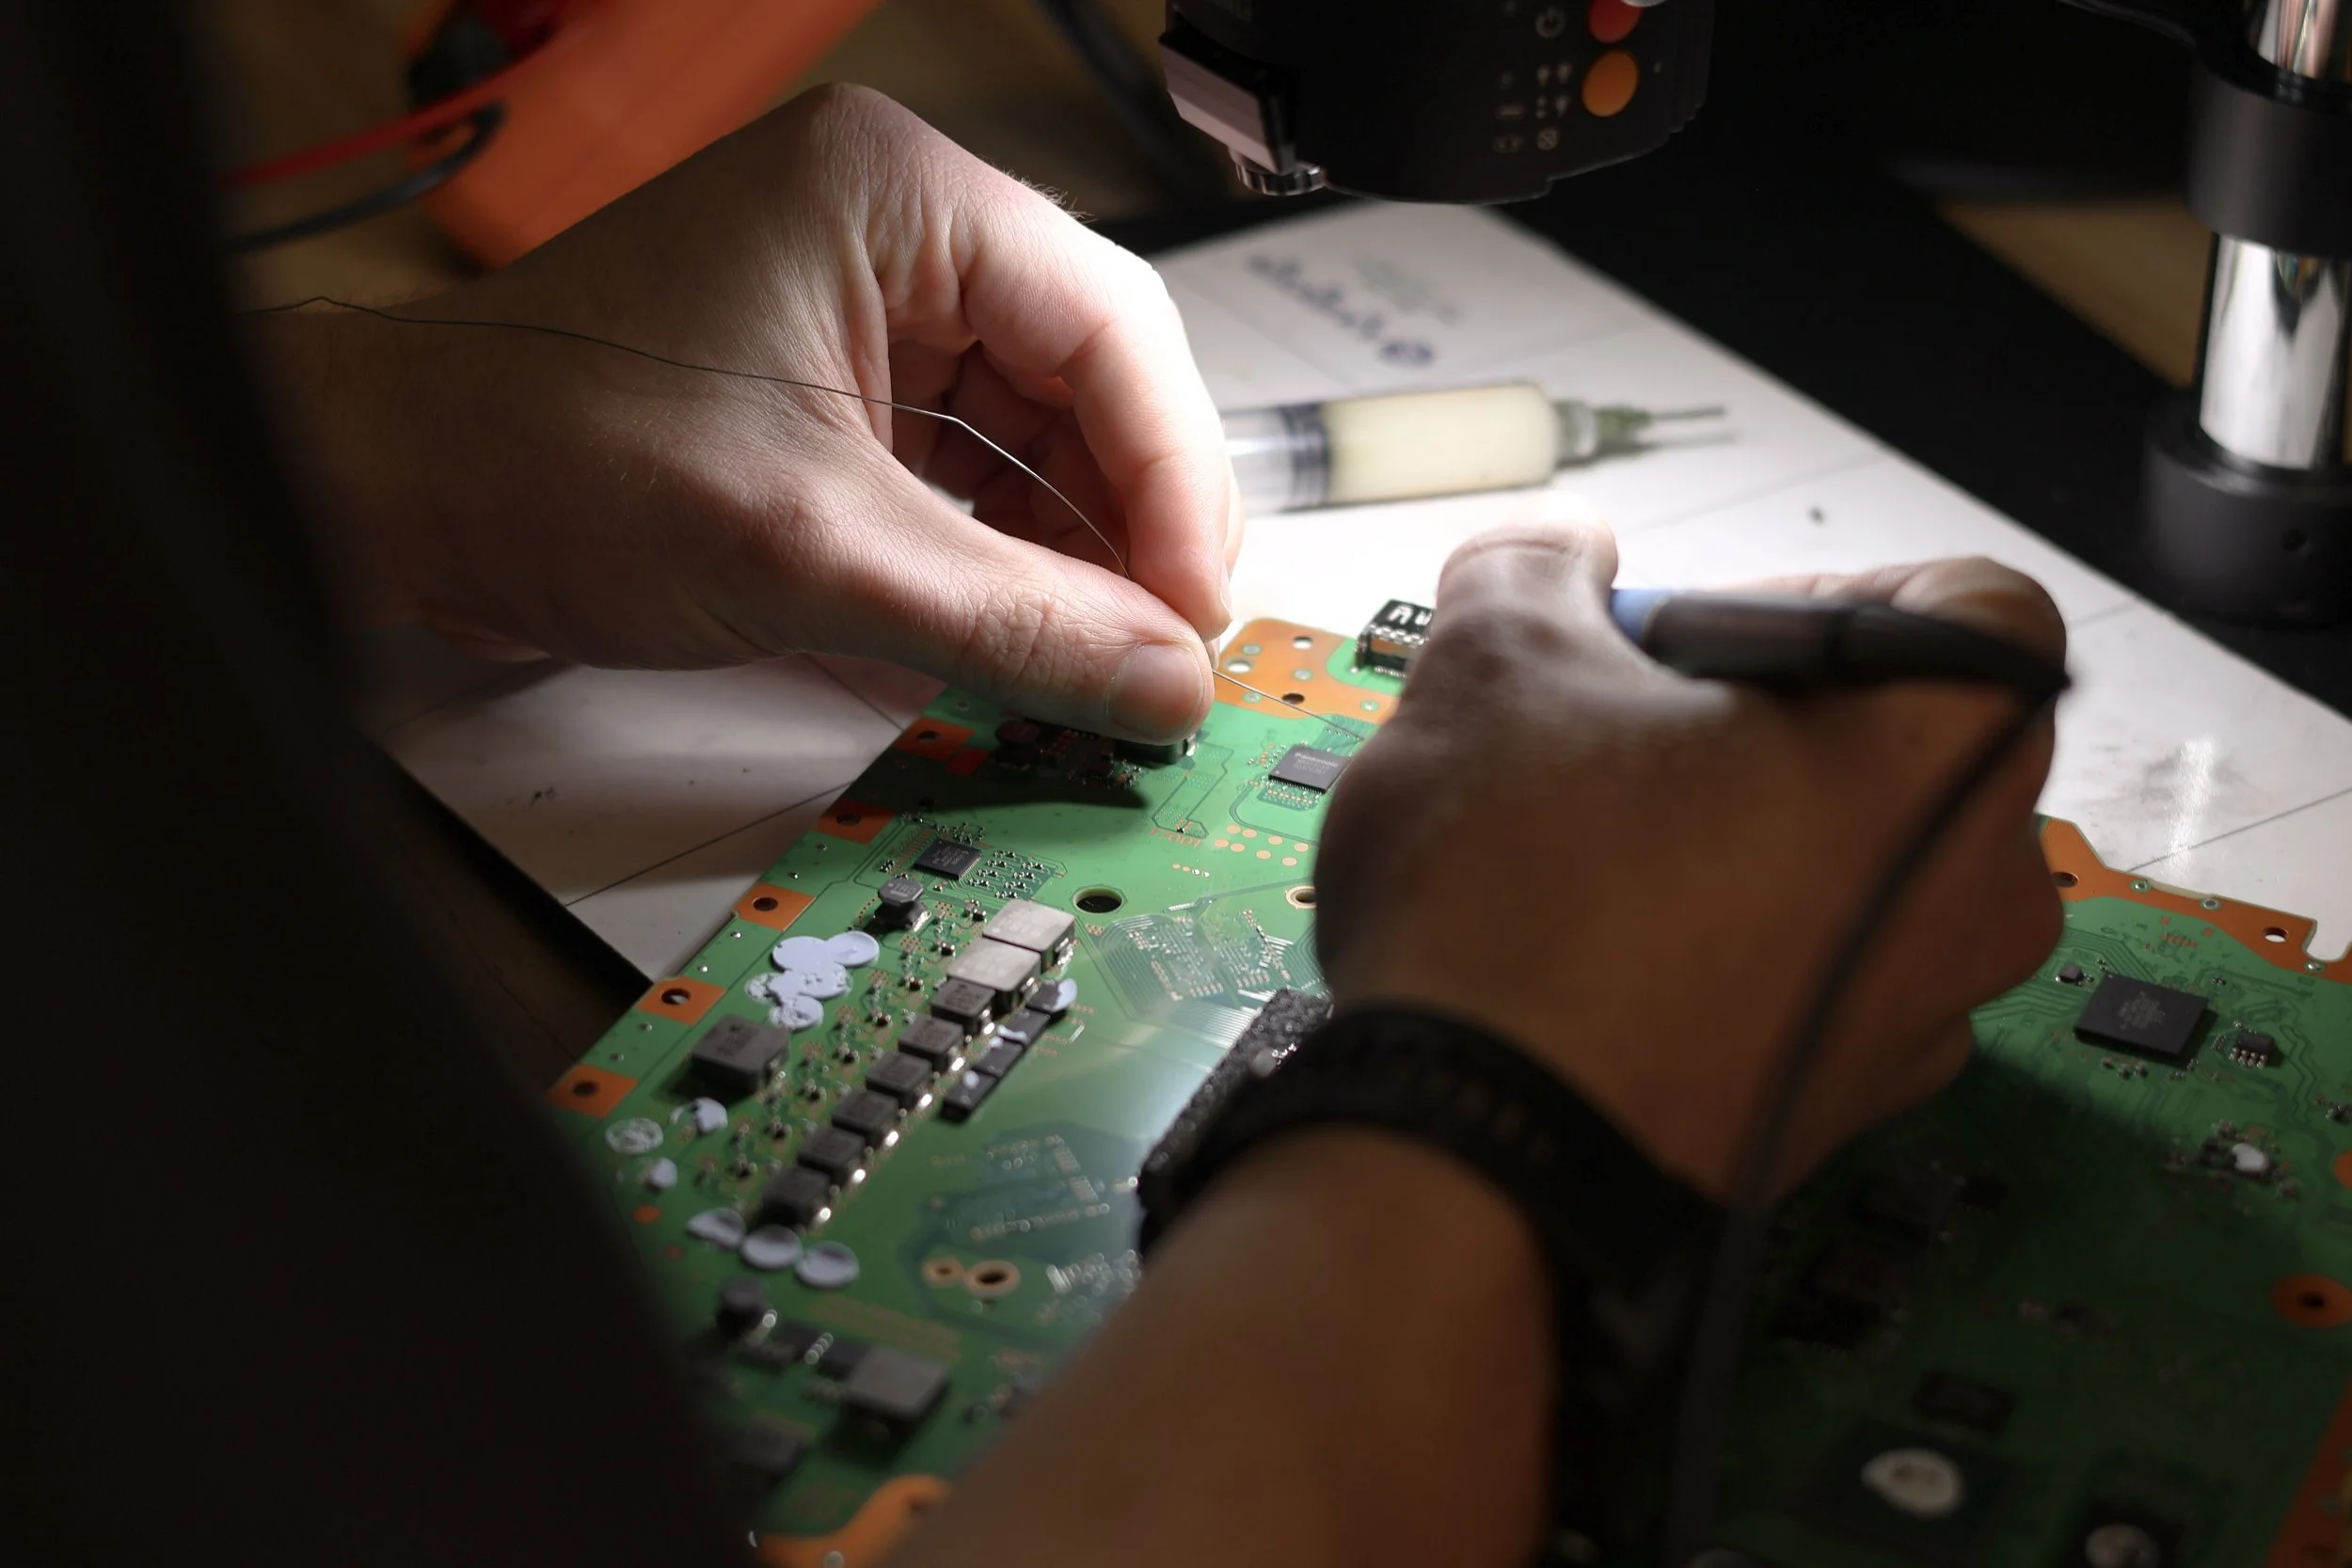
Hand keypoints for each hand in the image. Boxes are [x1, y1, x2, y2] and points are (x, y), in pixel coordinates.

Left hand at [262, 86, 1239, 740]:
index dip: (1174, 478)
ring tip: (1105, 664)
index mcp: (895, 194)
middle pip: (1089, 379)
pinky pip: (969, 472)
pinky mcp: (837, 393)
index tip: (1194, 606)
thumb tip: (1157, 682)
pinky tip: (1031, 639)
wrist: (392, 495)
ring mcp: (864, 311)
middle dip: (1130, 522)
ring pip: (1037, 435)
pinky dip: (1003, 560)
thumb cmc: (539, 452)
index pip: (1109, 322)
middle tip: (1164, 648)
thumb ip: (1010, 620)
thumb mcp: (810, 551)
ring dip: (1073, 554)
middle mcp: (892, 232)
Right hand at [1313, 521, 2065, 1197]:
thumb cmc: (1520, 903)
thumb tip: (1557, 562)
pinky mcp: (1836, 1112)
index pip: (1974, 603)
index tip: (1687, 641)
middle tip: (1612, 732)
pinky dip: (1713, 944)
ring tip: (1578, 849)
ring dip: (1726, 834)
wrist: (1477, 1169)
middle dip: (1751, 720)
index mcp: (1951, 755)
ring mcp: (1917, 1022)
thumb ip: (1535, 570)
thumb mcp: (1493, 665)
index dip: (1818, 597)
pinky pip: (1802, 979)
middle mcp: (1978, 899)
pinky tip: (1583, 950)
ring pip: (1843, 870)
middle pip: (1898, 744)